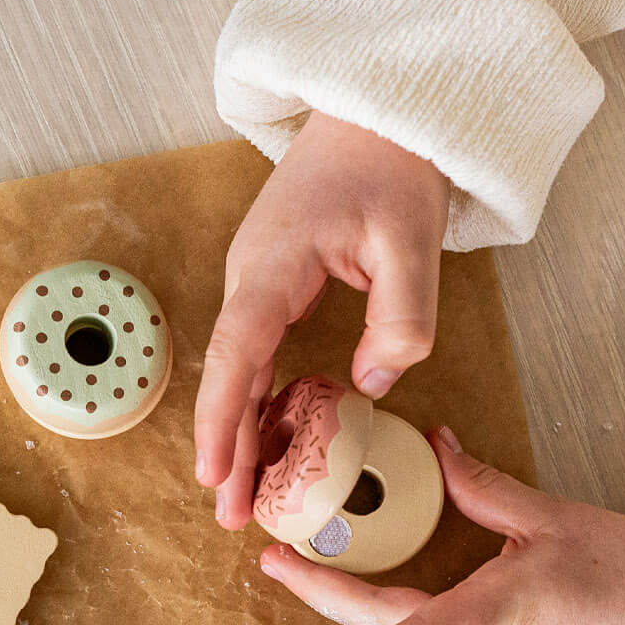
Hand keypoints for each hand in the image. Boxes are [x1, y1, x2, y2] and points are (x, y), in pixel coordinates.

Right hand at [195, 111, 449, 530]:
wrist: (379, 109)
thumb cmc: (391, 163)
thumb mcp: (412, 238)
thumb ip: (400, 317)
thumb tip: (374, 385)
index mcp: (271, 268)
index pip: (234, 355)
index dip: (220, 419)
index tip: (212, 474)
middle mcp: (250, 281)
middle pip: (228, 378)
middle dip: (225, 449)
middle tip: (229, 516)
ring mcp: (256, 285)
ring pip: (237, 373)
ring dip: (237, 434)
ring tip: (241, 496)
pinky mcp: (273, 289)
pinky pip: (255, 357)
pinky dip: (255, 404)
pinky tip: (264, 444)